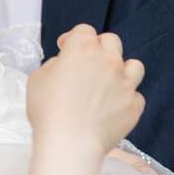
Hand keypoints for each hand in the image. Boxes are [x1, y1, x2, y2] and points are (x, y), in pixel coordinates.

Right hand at [27, 24, 145, 155]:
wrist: (70, 143)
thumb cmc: (48, 110)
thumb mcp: (38, 79)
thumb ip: (54, 65)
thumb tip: (65, 67)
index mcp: (83, 48)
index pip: (84, 31)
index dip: (73, 39)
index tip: (65, 50)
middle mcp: (109, 60)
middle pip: (111, 41)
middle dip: (99, 49)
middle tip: (87, 65)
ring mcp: (126, 83)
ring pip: (134, 65)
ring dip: (122, 70)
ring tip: (110, 83)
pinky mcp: (134, 105)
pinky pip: (136, 96)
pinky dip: (126, 99)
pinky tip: (114, 108)